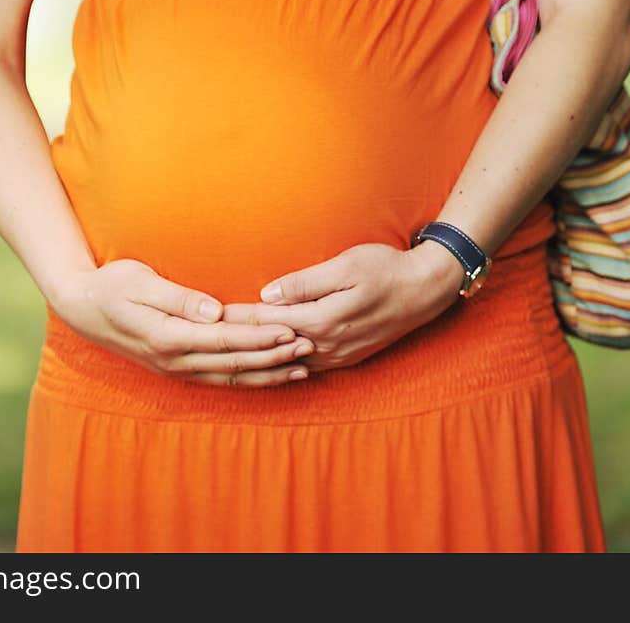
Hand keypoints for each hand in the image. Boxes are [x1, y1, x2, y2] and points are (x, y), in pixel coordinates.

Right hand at [50, 259, 313, 387]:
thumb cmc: (112, 285)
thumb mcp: (140, 281)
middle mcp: (175, 360)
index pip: (224, 340)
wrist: (82, 309)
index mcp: (168, 336)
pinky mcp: (178, 370)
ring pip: (231, 378)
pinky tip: (272, 376)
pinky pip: (220, 380)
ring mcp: (176, 369)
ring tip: (303, 368)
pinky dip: (249, 380)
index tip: (289, 329)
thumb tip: (215, 311)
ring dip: (268, 374)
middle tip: (309, 347)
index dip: (259, 337)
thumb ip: (179, 298)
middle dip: (274, 357)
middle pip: (234, 363)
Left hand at [221, 241, 464, 373]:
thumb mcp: (346, 265)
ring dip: (257, 354)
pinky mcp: (346, 357)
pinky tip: (265, 358)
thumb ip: (305, 282)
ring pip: (286, 360)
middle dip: (238, 340)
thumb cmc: (385, 267)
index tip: (208, 315)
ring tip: (226, 349)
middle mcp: (327, 346)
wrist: (425, 290)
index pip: (266, 322)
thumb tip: (268, 293)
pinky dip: (280, 360)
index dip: (235, 318)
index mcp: (323, 321)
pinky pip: (304, 364)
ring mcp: (338, 356)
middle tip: (204, 334)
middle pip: (271, 345)